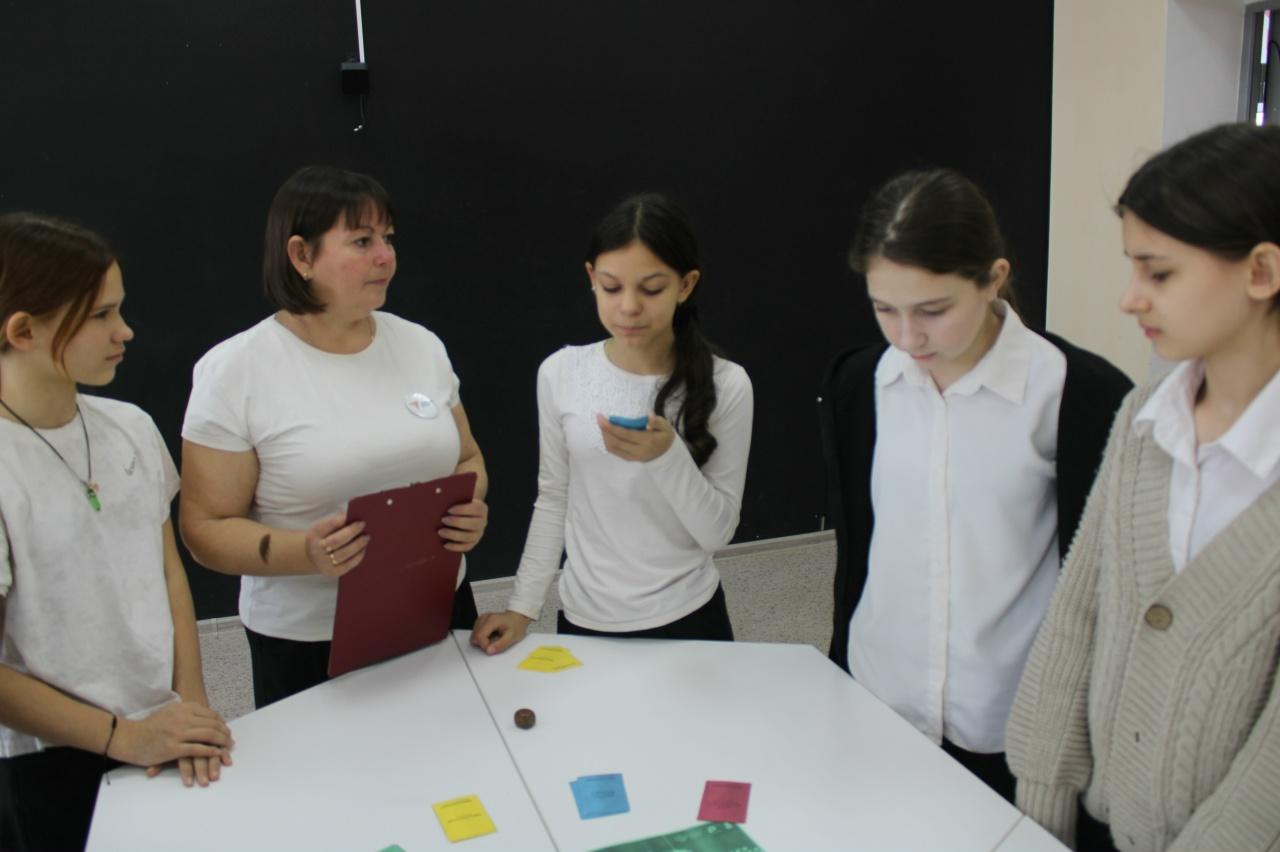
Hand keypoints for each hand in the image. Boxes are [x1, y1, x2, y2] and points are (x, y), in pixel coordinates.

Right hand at [110, 702, 233, 780]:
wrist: (130, 738)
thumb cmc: (149, 726)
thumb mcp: (170, 711)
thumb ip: (186, 712)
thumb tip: (205, 716)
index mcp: (183, 708)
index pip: (210, 714)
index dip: (221, 723)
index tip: (226, 730)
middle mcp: (183, 718)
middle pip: (212, 725)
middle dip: (225, 734)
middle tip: (230, 741)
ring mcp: (178, 733)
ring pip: (208, 736)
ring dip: (221, 743)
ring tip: (226, 749)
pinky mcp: (173, 748)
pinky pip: (197, 749)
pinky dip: (210, 752)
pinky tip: (216, 754)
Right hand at [305, 513, 367, 576]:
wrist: (311, 556)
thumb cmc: (322, 537)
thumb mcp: (323, 527)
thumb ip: (336, 522)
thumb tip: (353, 516)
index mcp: (314, 534)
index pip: (327, 526)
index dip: (339, 521)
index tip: (351, 516)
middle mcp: (317, 550)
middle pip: (336, 541)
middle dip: (351, 532)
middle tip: (363, 524)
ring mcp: (324, 563)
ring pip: (343, 554)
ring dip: (357, 545)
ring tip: (366, 537)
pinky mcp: (332, 572)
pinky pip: (347, 565)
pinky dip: (357, 557)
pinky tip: (363, 549)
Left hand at [440, 498, 487, 552]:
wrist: (462, 516)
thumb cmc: (457, 505)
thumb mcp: (458, 500)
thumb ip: (453, 500)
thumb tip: (440, 503)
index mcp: (481, 509)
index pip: (476, 509)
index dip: (463, 510)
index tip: (449, 510)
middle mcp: (482, 522)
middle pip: (474, 524)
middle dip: (457, 522)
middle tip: (443, 520)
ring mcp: (479, 534)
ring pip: (469, 537)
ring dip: (454, 535)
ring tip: (440, 531)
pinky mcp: (473, 543)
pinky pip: (466, 547)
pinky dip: (455, 547)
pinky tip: (445, 544)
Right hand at [471, 610, 531, 654]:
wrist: (518, 618)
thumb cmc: (516, 626)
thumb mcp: (512, 637)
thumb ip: (500, 645)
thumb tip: (488, 651)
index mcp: (492, 620)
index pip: (479, 637)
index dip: (484, 646)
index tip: (493, 648)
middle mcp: (484, 618)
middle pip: (475, 636)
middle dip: (483, 644)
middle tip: (495, 643)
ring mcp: (482, 619)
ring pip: (474, 635)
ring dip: (482, 641)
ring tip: (494, 638)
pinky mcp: (481, 621)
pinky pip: (476, 633)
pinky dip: (482, 638)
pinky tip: (491, 636)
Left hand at [596, 413, 675, 461]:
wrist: (666, 454)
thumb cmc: (664, 436)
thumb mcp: (666, 427)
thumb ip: (657, 421)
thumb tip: (649, 417)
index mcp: (647, 441)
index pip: (624, 434)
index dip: (611, 427)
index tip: (601, 418)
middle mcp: (638, 451)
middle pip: (615, 442)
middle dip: (605, 430)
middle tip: (599, 419)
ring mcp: (632, 457)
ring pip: (612, 447)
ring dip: (605, 436)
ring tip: (603, 425)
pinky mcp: (628, 459)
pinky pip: (614, 451)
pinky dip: (608, 441)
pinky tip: (607, 433)